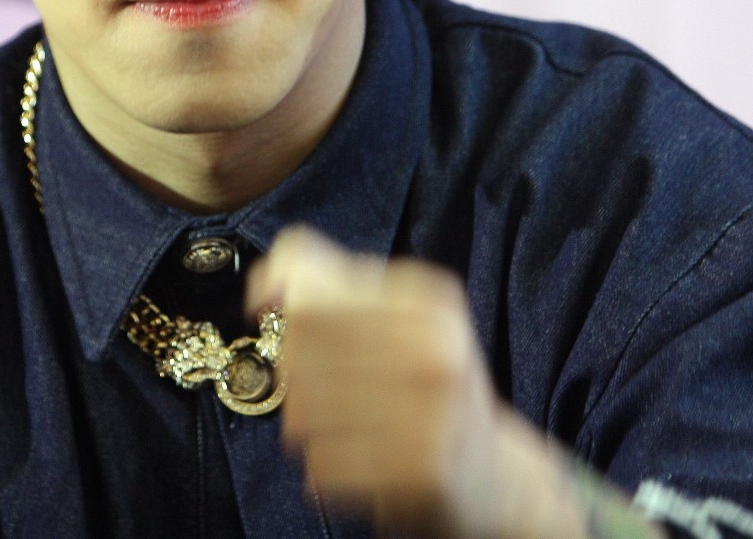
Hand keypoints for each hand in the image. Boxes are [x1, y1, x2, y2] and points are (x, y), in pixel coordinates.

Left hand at [246, 227, 506, 536]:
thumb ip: (323, 280)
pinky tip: (358, 463)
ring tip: (345, 429)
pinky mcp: (422, 473)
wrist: (490, 472)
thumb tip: (261, 285)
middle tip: (327, 392)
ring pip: (303, 414)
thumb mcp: (392, 314)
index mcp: (430, 300)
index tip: (295, 333)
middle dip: (295, 379)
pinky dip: (325, 469)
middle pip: (298, 357)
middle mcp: (439, 351)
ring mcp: (435, 414)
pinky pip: (323, 466)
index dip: (284, 320)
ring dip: (307, 428)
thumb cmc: (424, 383)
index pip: (309, 301)